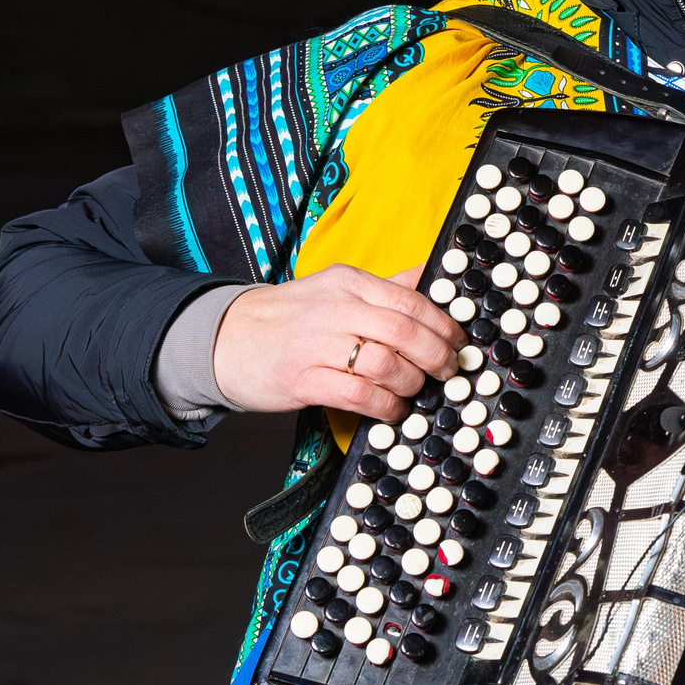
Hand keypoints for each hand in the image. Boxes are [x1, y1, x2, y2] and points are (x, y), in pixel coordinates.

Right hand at [212, 263, 465, 418]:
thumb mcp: (337, 288)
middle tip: (447, 371)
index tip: (458, 342)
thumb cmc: (292, 317)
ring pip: (386, 364)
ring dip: (412, 383)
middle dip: (437, 356)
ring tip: (414, 389)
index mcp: (348, 282)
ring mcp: (317, 344)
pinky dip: (386, 406)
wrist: (227, 338)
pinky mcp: (303, 380)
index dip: (445, 325)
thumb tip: (434, 276)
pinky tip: (392, 408)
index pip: (412, 300)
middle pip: (405, 332)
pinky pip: (360, 395)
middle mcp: (335, 309)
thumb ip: (386, 286)